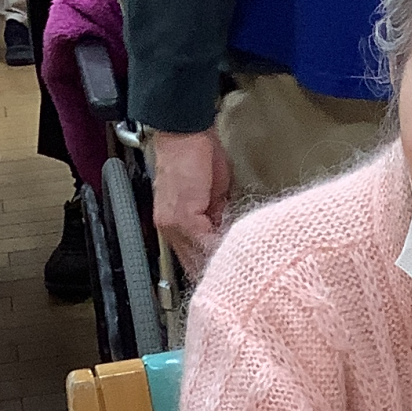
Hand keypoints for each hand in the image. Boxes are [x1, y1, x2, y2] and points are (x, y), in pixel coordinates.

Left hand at [148, 127, 234, 275]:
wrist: (184, 131)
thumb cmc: (196, 153)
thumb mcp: (212, 193)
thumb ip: (216, 217)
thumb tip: (225, 235)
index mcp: (175, 223)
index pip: (195, 258)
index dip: (215, 267)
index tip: (233, 276)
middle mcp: (169, 228)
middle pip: (195, 264)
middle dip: (218, 271)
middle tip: (239, 280)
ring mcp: (173, 224)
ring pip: (199, 258)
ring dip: (221, 263)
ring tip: (242, 270)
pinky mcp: (182, 217)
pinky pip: (204, 243)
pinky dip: (222, 249)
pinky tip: (236, 253)